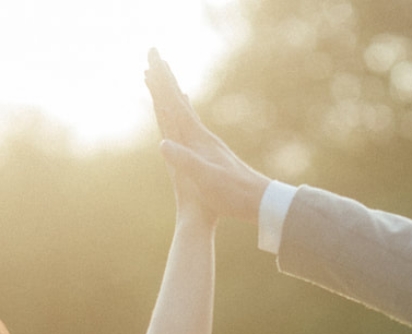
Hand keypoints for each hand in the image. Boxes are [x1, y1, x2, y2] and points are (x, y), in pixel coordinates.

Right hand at [144, 49, 270, 222]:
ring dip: (172, 93)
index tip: (153, 64)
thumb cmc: (232, 192)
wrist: (258, 200)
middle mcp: (202, 136)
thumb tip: (163, 142)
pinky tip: (186, 110)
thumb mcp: (206, 178)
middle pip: (180, 102)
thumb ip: (185, 160)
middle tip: (155, 56)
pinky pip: (191, 124)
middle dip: (166, 80)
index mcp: (198, 140)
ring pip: (185, 111)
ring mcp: (207, 143)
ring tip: (165, 79)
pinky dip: (184, 112)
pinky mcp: (211, 152)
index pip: (176, 107)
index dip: (163, 86)